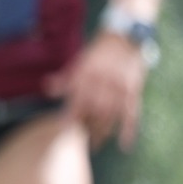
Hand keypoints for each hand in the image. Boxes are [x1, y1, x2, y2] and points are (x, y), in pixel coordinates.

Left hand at [44, 32, 147, 149]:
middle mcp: (103, 83)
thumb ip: (65, 79)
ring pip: (111, 116)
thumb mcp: (79, 63)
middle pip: (93, 112)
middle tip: (78, 142)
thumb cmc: (97, 53)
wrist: (124, 37)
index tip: (64, 130)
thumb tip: (47, 88)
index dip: (70, 116)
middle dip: (86, 128)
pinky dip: (129, 131)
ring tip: (94, 145)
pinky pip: (132, 115)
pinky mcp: (134, 91)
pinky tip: (124, 146)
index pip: (76, 100)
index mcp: (87, 75)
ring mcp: (120, 88)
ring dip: (102, 132)